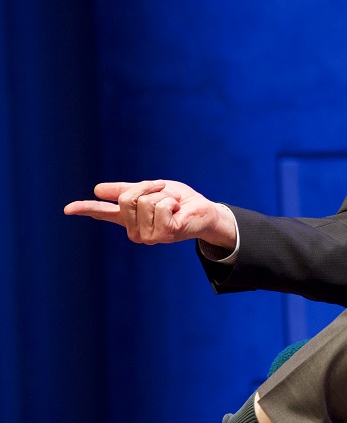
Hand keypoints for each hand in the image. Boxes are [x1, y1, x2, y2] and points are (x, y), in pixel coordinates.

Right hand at [64, 180, 237, 248]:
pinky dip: (172, 201)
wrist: (205, 212)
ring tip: (174, 204)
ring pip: (145, 200)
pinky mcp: (163, 234)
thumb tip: (97, 190)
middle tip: (165, 193)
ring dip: (164, 195)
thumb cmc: (180, 202)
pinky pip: (159, 205)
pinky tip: (178, 210)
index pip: (103, 212)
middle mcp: (134, 230)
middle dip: (149, 187)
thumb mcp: (151, 190)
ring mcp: (148, 235)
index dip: (85, 208)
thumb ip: (126, 190)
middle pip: (127, 197)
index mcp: (129, 219)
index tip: (66, 209)